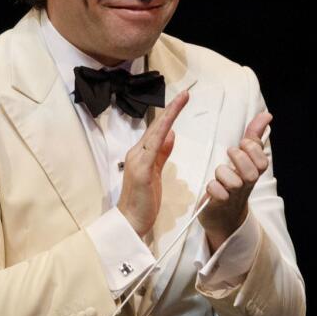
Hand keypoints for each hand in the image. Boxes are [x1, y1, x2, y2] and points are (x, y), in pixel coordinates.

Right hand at [117, 90, 189, 235]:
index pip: (157, 130)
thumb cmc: (143, 200)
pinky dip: (161, 134)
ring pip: (155, 132)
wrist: (130, 221)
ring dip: (168, 116)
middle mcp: (136, 153)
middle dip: (171, 109)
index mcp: (141, 154)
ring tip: (181, 101)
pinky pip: (152, 148)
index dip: (169, 114)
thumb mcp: (155, 172)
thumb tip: (171, 134)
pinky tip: (169, 124)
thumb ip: (162, 153)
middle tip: (186, 94)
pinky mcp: (140, 170)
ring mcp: (137, 160)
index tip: (182, 101)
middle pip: (156, 126)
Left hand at [199, 111, 271, 250]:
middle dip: (239, 158)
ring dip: (223, 173)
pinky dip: (213, 188)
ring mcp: (233, 196)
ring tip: (219, 174)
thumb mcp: (245, 158)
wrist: (224, 216)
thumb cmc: (234, 181)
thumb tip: (267, 115)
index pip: (262, 161)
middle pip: (252, 172)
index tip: (242, 144)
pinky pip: (217, 194)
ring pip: (234, 182)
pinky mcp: (219, 204)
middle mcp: (246, 185)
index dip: (253, 150)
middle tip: (230, 154)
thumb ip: (254, 136)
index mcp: (254, 172)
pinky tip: (212, 188)